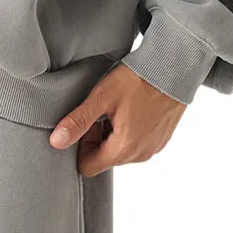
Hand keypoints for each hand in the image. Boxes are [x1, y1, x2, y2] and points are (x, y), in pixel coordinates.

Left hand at [49, 64, 186, 176]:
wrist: (175, 66)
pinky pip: (137, 145)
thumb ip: (78, 121)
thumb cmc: (139, 79)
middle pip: (104, 159)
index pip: (88, 167)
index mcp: (122, 149)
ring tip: (120, 108)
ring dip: (114, 135)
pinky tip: (134, 109)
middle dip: (98, 139)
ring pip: (120, 152)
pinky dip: (131, 131)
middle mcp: (139, 156)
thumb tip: (57, 142)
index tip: (90, 123)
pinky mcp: (161, 141)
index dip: (83, 146)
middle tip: (104, 112)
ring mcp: (152, 149)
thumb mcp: (102, 97)